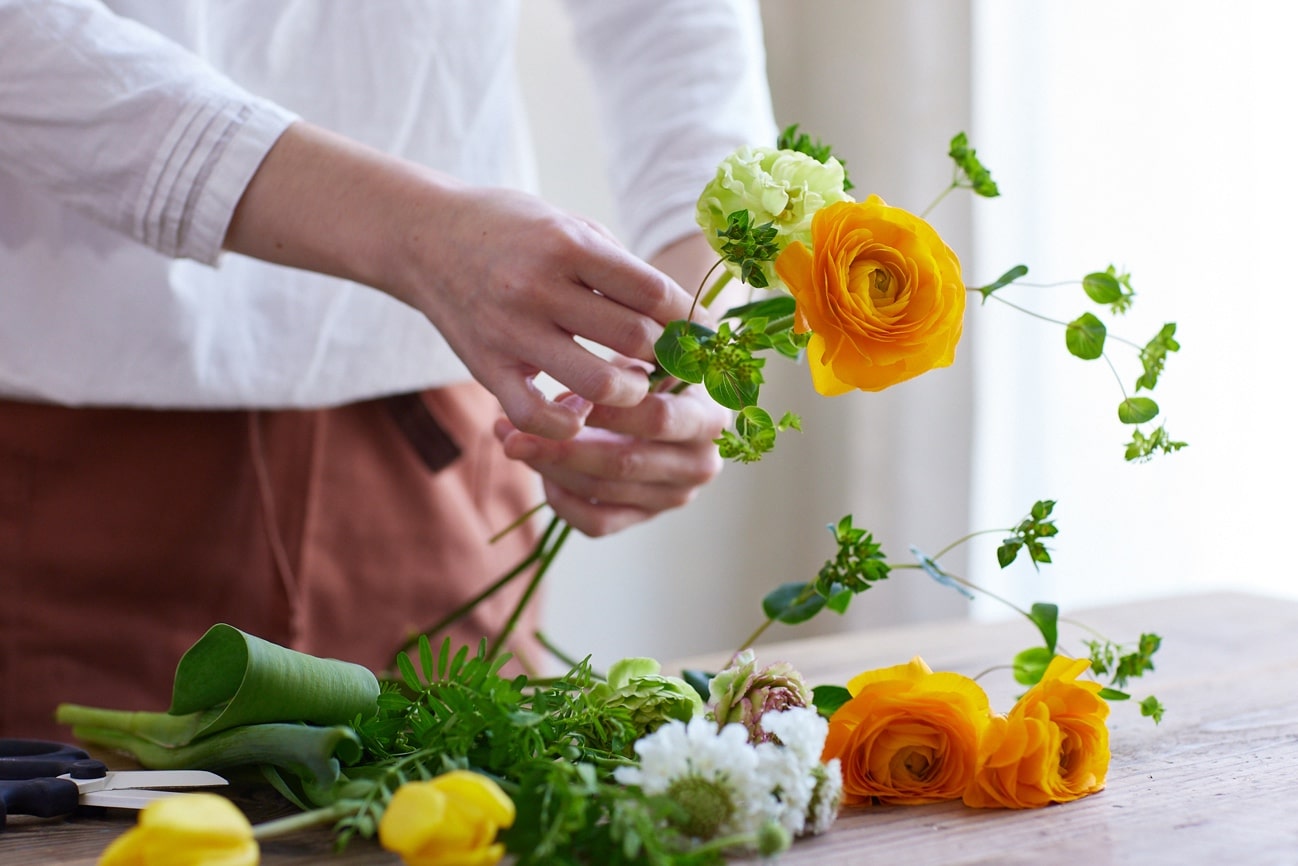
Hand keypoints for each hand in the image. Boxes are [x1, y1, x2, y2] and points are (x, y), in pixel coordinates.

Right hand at [407, 186, 696, 439]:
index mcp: (569, 245)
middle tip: (673, 363)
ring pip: (599, 384)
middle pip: (634, 339)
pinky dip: (567, 424)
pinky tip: (579, 411)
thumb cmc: (511, 229)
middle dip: (667, 357)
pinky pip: (537, 416)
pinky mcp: (486, 366)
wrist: (424, 236)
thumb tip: (681, 315)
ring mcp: (511, 331)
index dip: (690, 318)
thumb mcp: (569, 225)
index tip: (707, 334)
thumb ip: (620, 268)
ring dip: (630, 393)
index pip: (653, 292)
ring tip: (632, 385)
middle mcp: (541, 288)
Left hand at [493, 385, 727, 536]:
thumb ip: (623, 368)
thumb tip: (571, 399)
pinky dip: (562, 500)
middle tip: (509, 431)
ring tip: (511, 440)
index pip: (657, 419)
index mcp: (709, 417)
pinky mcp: (645, 517)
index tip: (559, 395)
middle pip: (624, 463)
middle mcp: (701, 463)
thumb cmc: (649, 368)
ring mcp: (674, 496)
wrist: (660, 396)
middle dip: (561, 447)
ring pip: (603, 491)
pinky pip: (596, 522)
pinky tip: (542, 472)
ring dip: (549, 466)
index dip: (606, 409)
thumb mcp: (644, 354)